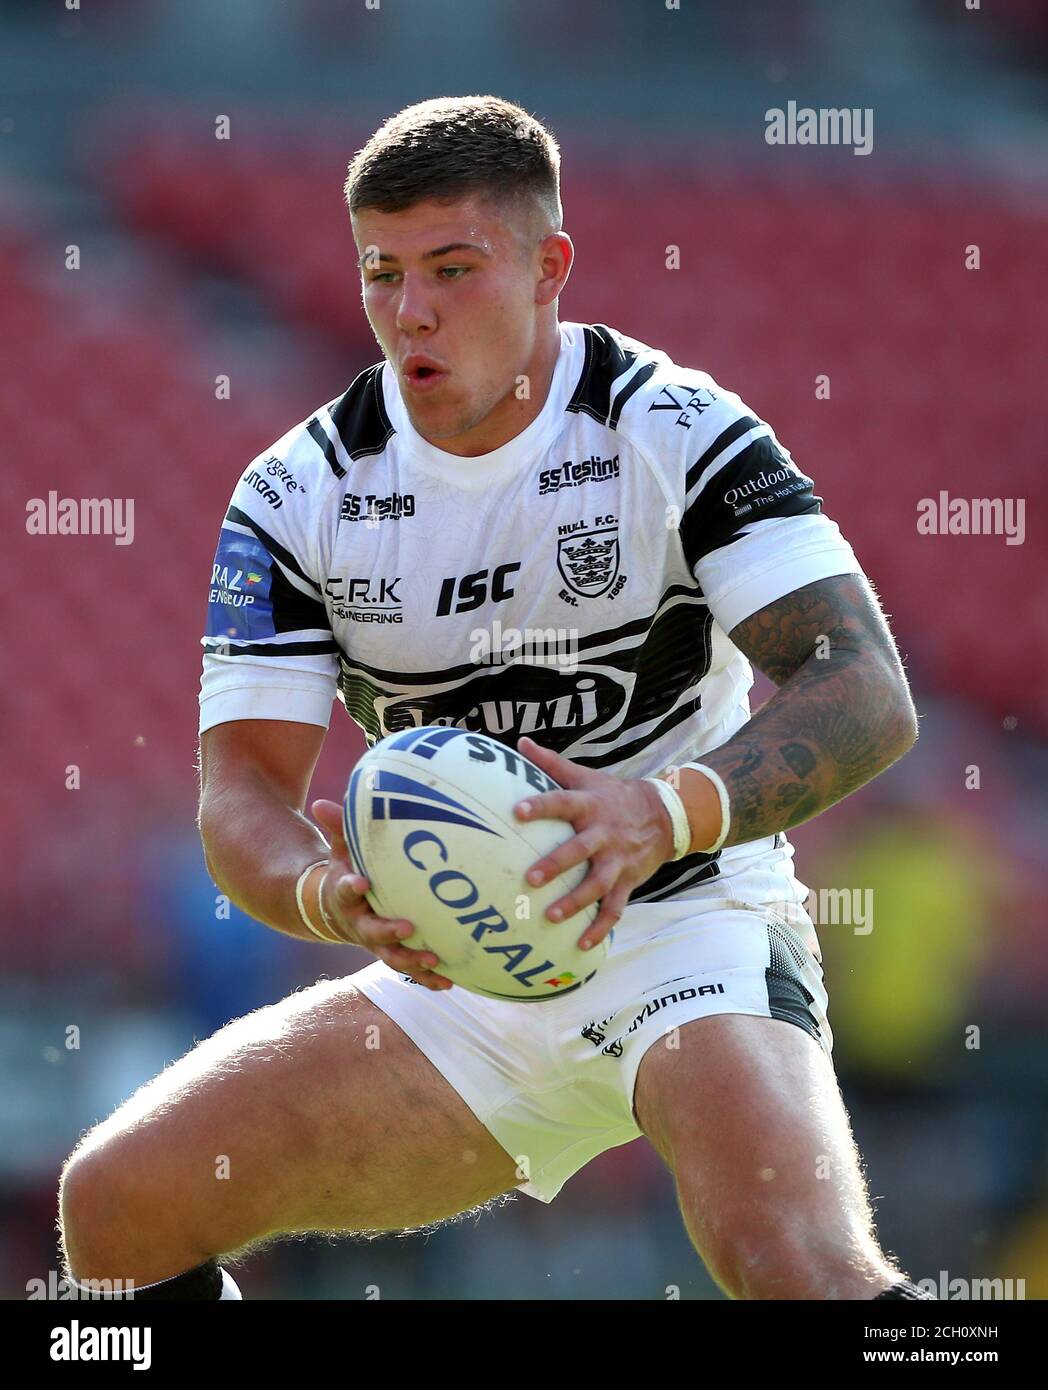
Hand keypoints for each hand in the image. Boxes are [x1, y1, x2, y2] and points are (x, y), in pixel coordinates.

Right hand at [309, 800, 452, 989]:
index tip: (360, 882)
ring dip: (413, 962)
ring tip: (435, 961)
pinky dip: (428, 979)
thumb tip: (320, 802)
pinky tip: (450, 983)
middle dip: (388, 932)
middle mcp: (360, 925)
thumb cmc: (347, 872)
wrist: (336, 911)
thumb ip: (337, 828)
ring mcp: (377, 944)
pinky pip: (411, 971)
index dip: (351, 888)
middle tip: (407, 927)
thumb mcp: (340, 851)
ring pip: (393, 958)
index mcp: (345, 897)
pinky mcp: (393, 954)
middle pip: (372, 933)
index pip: (345, 892)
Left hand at [512, 737, 675, 951]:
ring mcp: (617, 861)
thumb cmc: (614, 795)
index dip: (541, 806)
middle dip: (556, 864)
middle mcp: (604, 833)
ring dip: (575, 902)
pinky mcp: (627, 881)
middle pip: (580, 849)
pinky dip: (600, 928)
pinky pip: (614, 909)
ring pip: (597, 885)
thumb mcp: (587, 776)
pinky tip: (582, 945)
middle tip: (530, 878)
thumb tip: (519, 742)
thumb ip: (551, 763)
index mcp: (591, 805)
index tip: (517, 811)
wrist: (666, 815)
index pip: (562, 802)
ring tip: (550, 916)